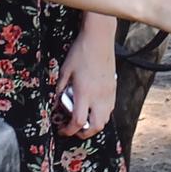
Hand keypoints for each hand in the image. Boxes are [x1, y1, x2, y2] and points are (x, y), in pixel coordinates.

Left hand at [55, 17, 116, 139]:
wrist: (99, 38)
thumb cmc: (81, 52)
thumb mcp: (65, 70)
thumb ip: (60, 88)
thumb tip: (56, 101)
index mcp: (84, 93)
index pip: (78, 122)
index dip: (69, 130)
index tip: (62, 129)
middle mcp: (98, 96)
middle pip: (95, 127)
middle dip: (84, 133)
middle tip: (74, 129)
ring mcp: (108, 93)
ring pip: (105, 119)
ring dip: (95, 124)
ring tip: (85, 118)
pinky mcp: (113, 88)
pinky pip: (110, 108)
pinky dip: (102, 114)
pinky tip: (94, 106)